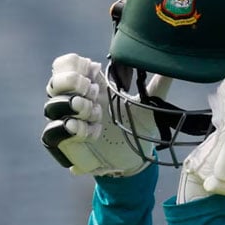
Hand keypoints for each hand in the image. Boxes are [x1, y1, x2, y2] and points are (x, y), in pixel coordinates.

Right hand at [41, 53, 170, 176]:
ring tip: (96, 114)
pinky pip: (50, 133)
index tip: (96, 71)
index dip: (76, 65)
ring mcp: (65, 121)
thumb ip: (158, 83)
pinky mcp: (63, 143)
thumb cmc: (138, 129)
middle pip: (55, 81)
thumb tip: (174, 63)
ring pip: (52, 106)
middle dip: (74, 83)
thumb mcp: (150, 105)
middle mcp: (73, 101)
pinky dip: (68, 129)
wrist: (135, 161)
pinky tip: (91, 131)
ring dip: (75, 107)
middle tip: (95, 92)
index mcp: (90, 85)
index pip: (67, 64)